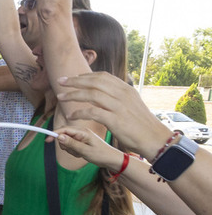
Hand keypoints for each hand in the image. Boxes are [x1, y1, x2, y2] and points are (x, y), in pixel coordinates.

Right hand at [55, 126, 125, 170]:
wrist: (111, 159)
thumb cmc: (101, 155)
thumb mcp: (84, 151)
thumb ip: (71, 143)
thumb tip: (59, 136)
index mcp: (83, 132)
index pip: (65, 129)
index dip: (54, 133)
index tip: (47, 140)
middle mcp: (81, 132)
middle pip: (64, 136)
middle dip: (65, 145)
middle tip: (74, 152)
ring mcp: (81, 137)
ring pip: (67, 142)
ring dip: (70, 149)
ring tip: (80, 154)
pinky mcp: (82, 141)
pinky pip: (71, 146)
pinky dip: (73, 151)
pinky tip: (81, 154)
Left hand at [56, 73, 171, 158]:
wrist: (154, 138)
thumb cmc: (139, 124)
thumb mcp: (130, 104)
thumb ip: (117, 97)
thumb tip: (104, 92)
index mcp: (126, 89)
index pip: (103, 76)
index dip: (85, 76)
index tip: (72, 78)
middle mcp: (123, 94)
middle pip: (95, 82)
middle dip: (75, 81)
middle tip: (61, 82)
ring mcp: (119, 106)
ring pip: (91, 95)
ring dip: (73, 95)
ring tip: (61, 97)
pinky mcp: (115, 120)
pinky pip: (92, 112)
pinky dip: (79, 112)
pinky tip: (71, 115)